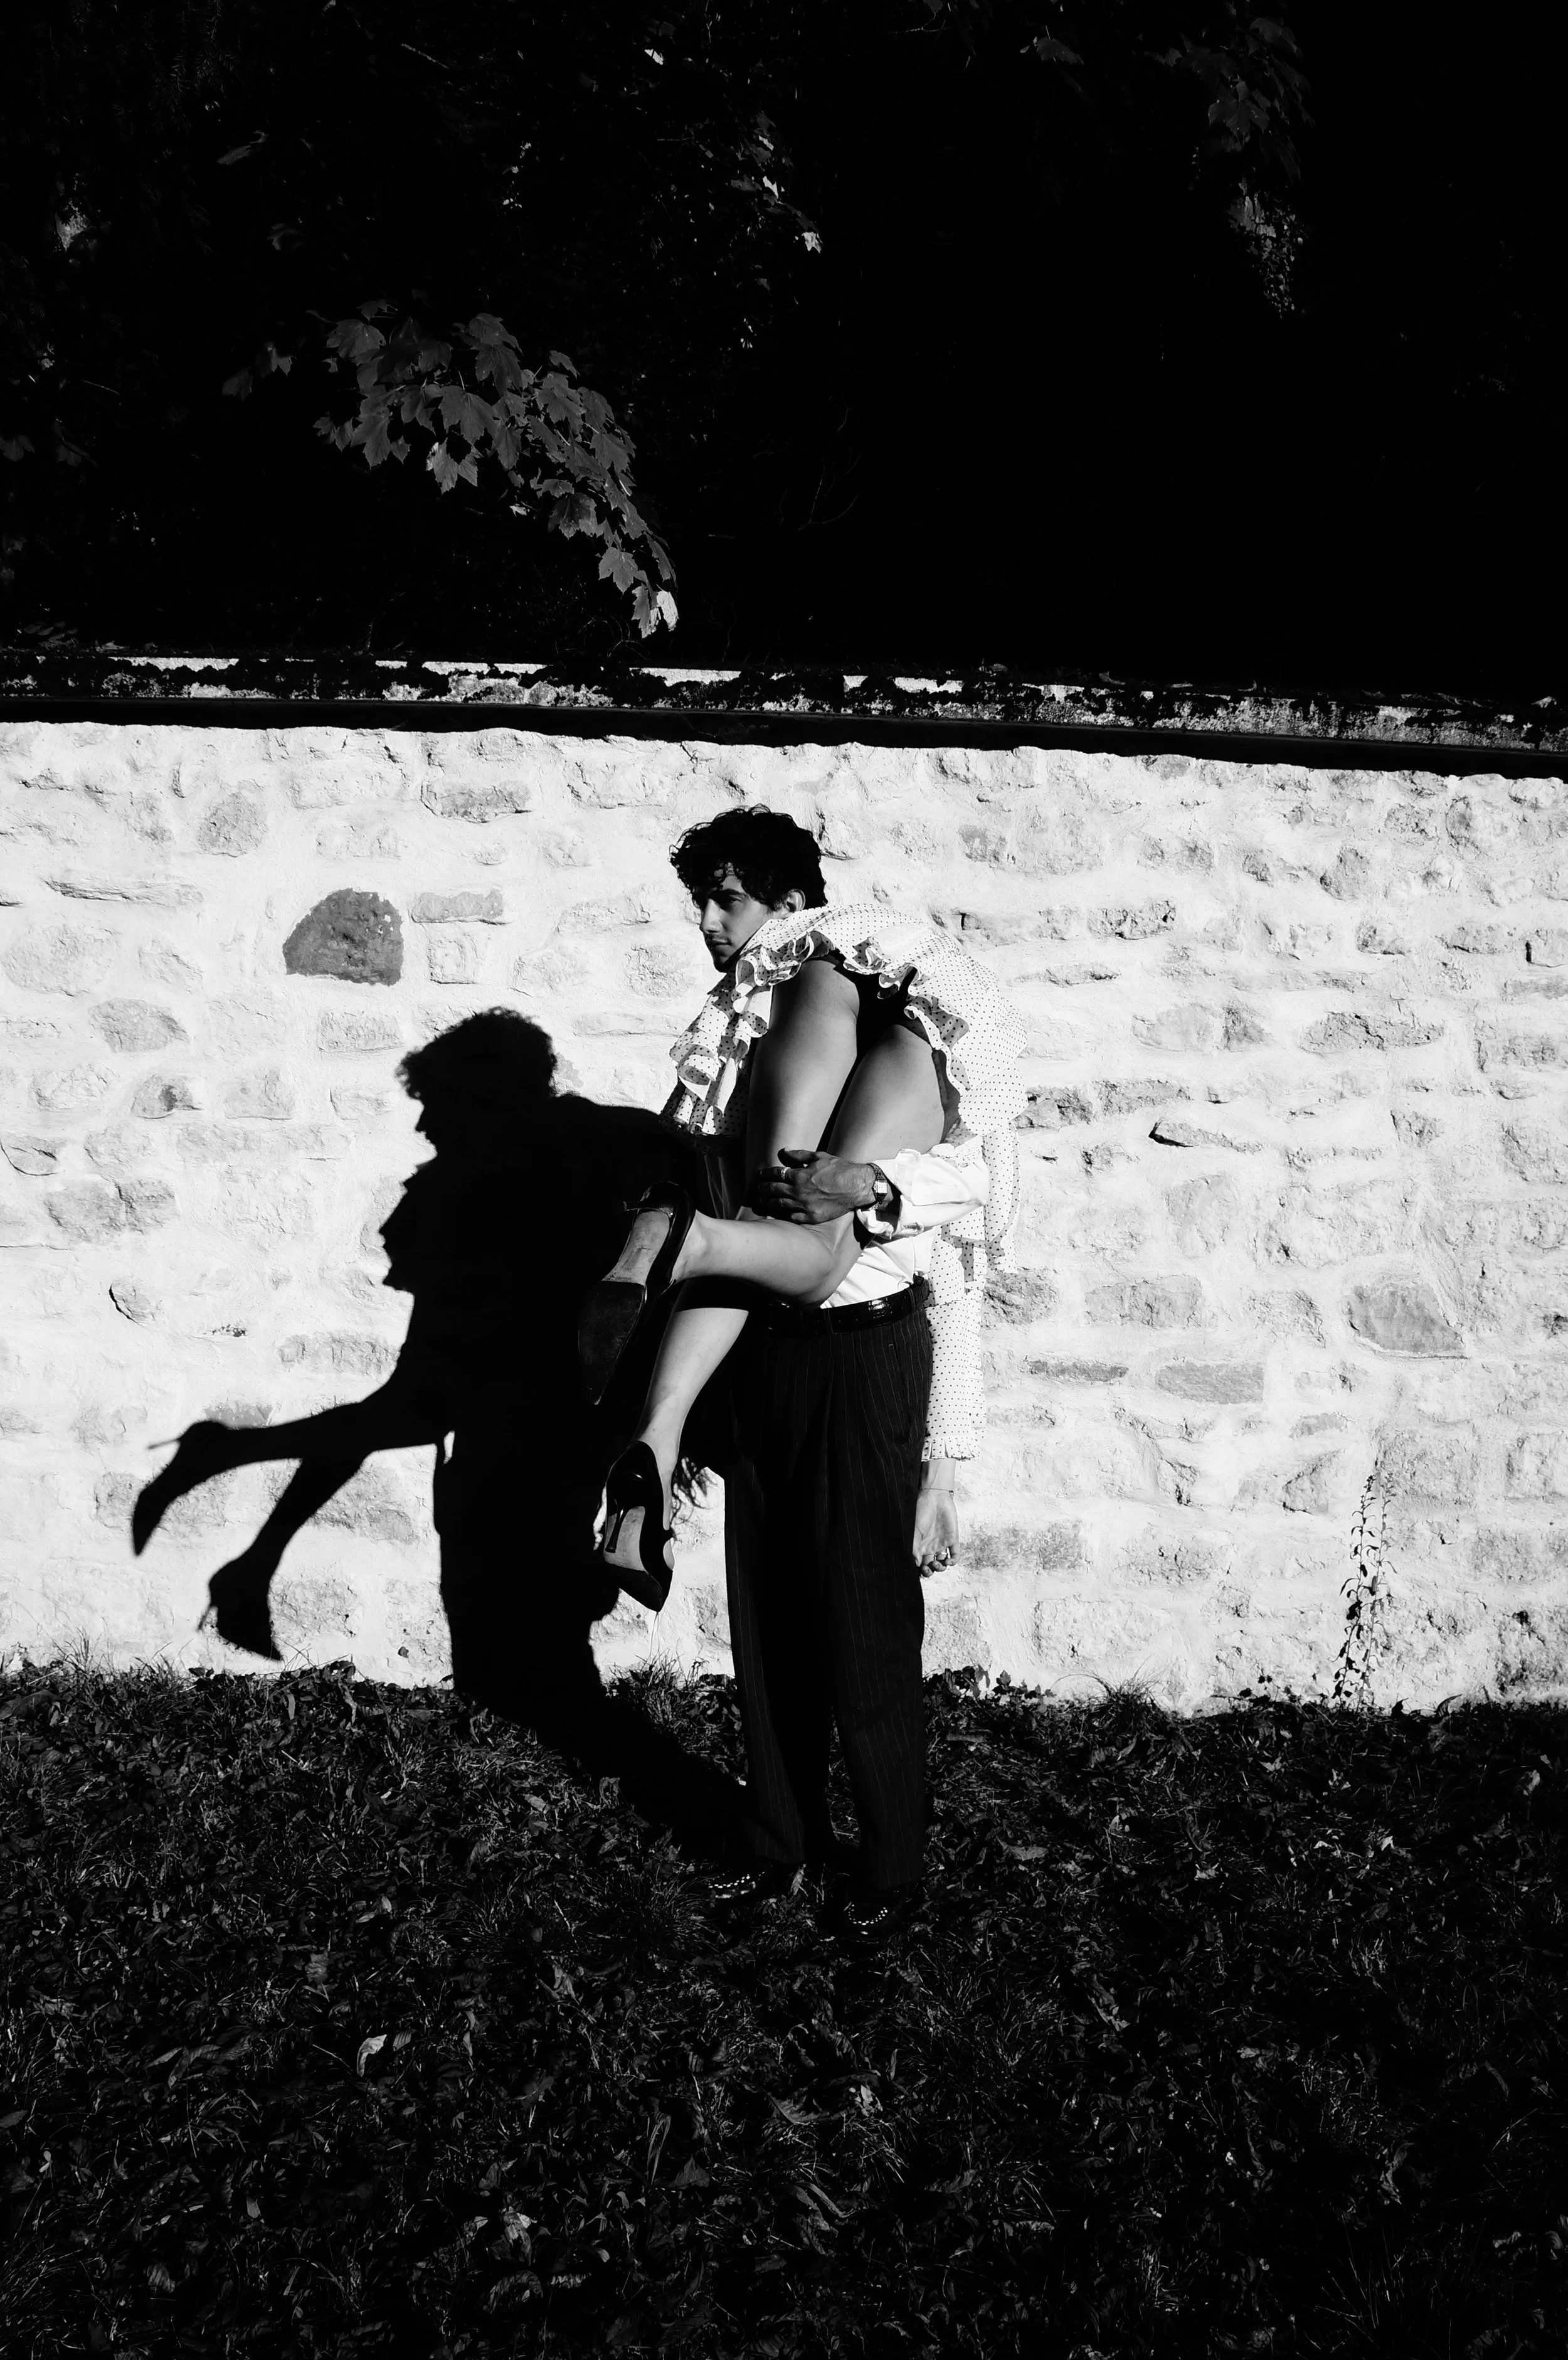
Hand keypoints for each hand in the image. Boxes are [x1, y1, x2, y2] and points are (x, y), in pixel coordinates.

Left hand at [751, 1148, 877, 1224]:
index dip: (765, 1174)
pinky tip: (776, 1214)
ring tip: (761, 1201)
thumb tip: (783, 1152)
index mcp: (799, 1175)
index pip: (776, 1174)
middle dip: (763, 1189)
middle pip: (774, 1190)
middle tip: (757, 1189)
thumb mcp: (819, 1157)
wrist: (857, 1186)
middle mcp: (799, 1192)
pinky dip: (782, 1215)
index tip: (759, 1175)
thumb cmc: (839, 1169)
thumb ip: (798, 1155)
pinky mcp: (812, 1217)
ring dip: (768, 1203)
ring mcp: (804, 1206)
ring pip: (779, 1205)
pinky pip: (792, 1218)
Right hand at [912, 1483, 958, 1575]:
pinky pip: (955, 1554)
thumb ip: (914, 1547)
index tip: (918, 1570)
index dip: (919, 1570)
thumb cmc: (921, 1510)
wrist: (934, 1496)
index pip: (919, 1563)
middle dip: (930, 1572)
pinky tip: (948, 1560)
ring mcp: (942, 1543)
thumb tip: (915, 1564)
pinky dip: (953, 1561)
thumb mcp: (914, 1529)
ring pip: (943, 1563)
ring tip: (938, 1564)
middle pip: (931, 1566)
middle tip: (929, 1569)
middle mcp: (930, 1547)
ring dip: (941, 1568)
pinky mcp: (952, 1539)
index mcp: (919, 1545)